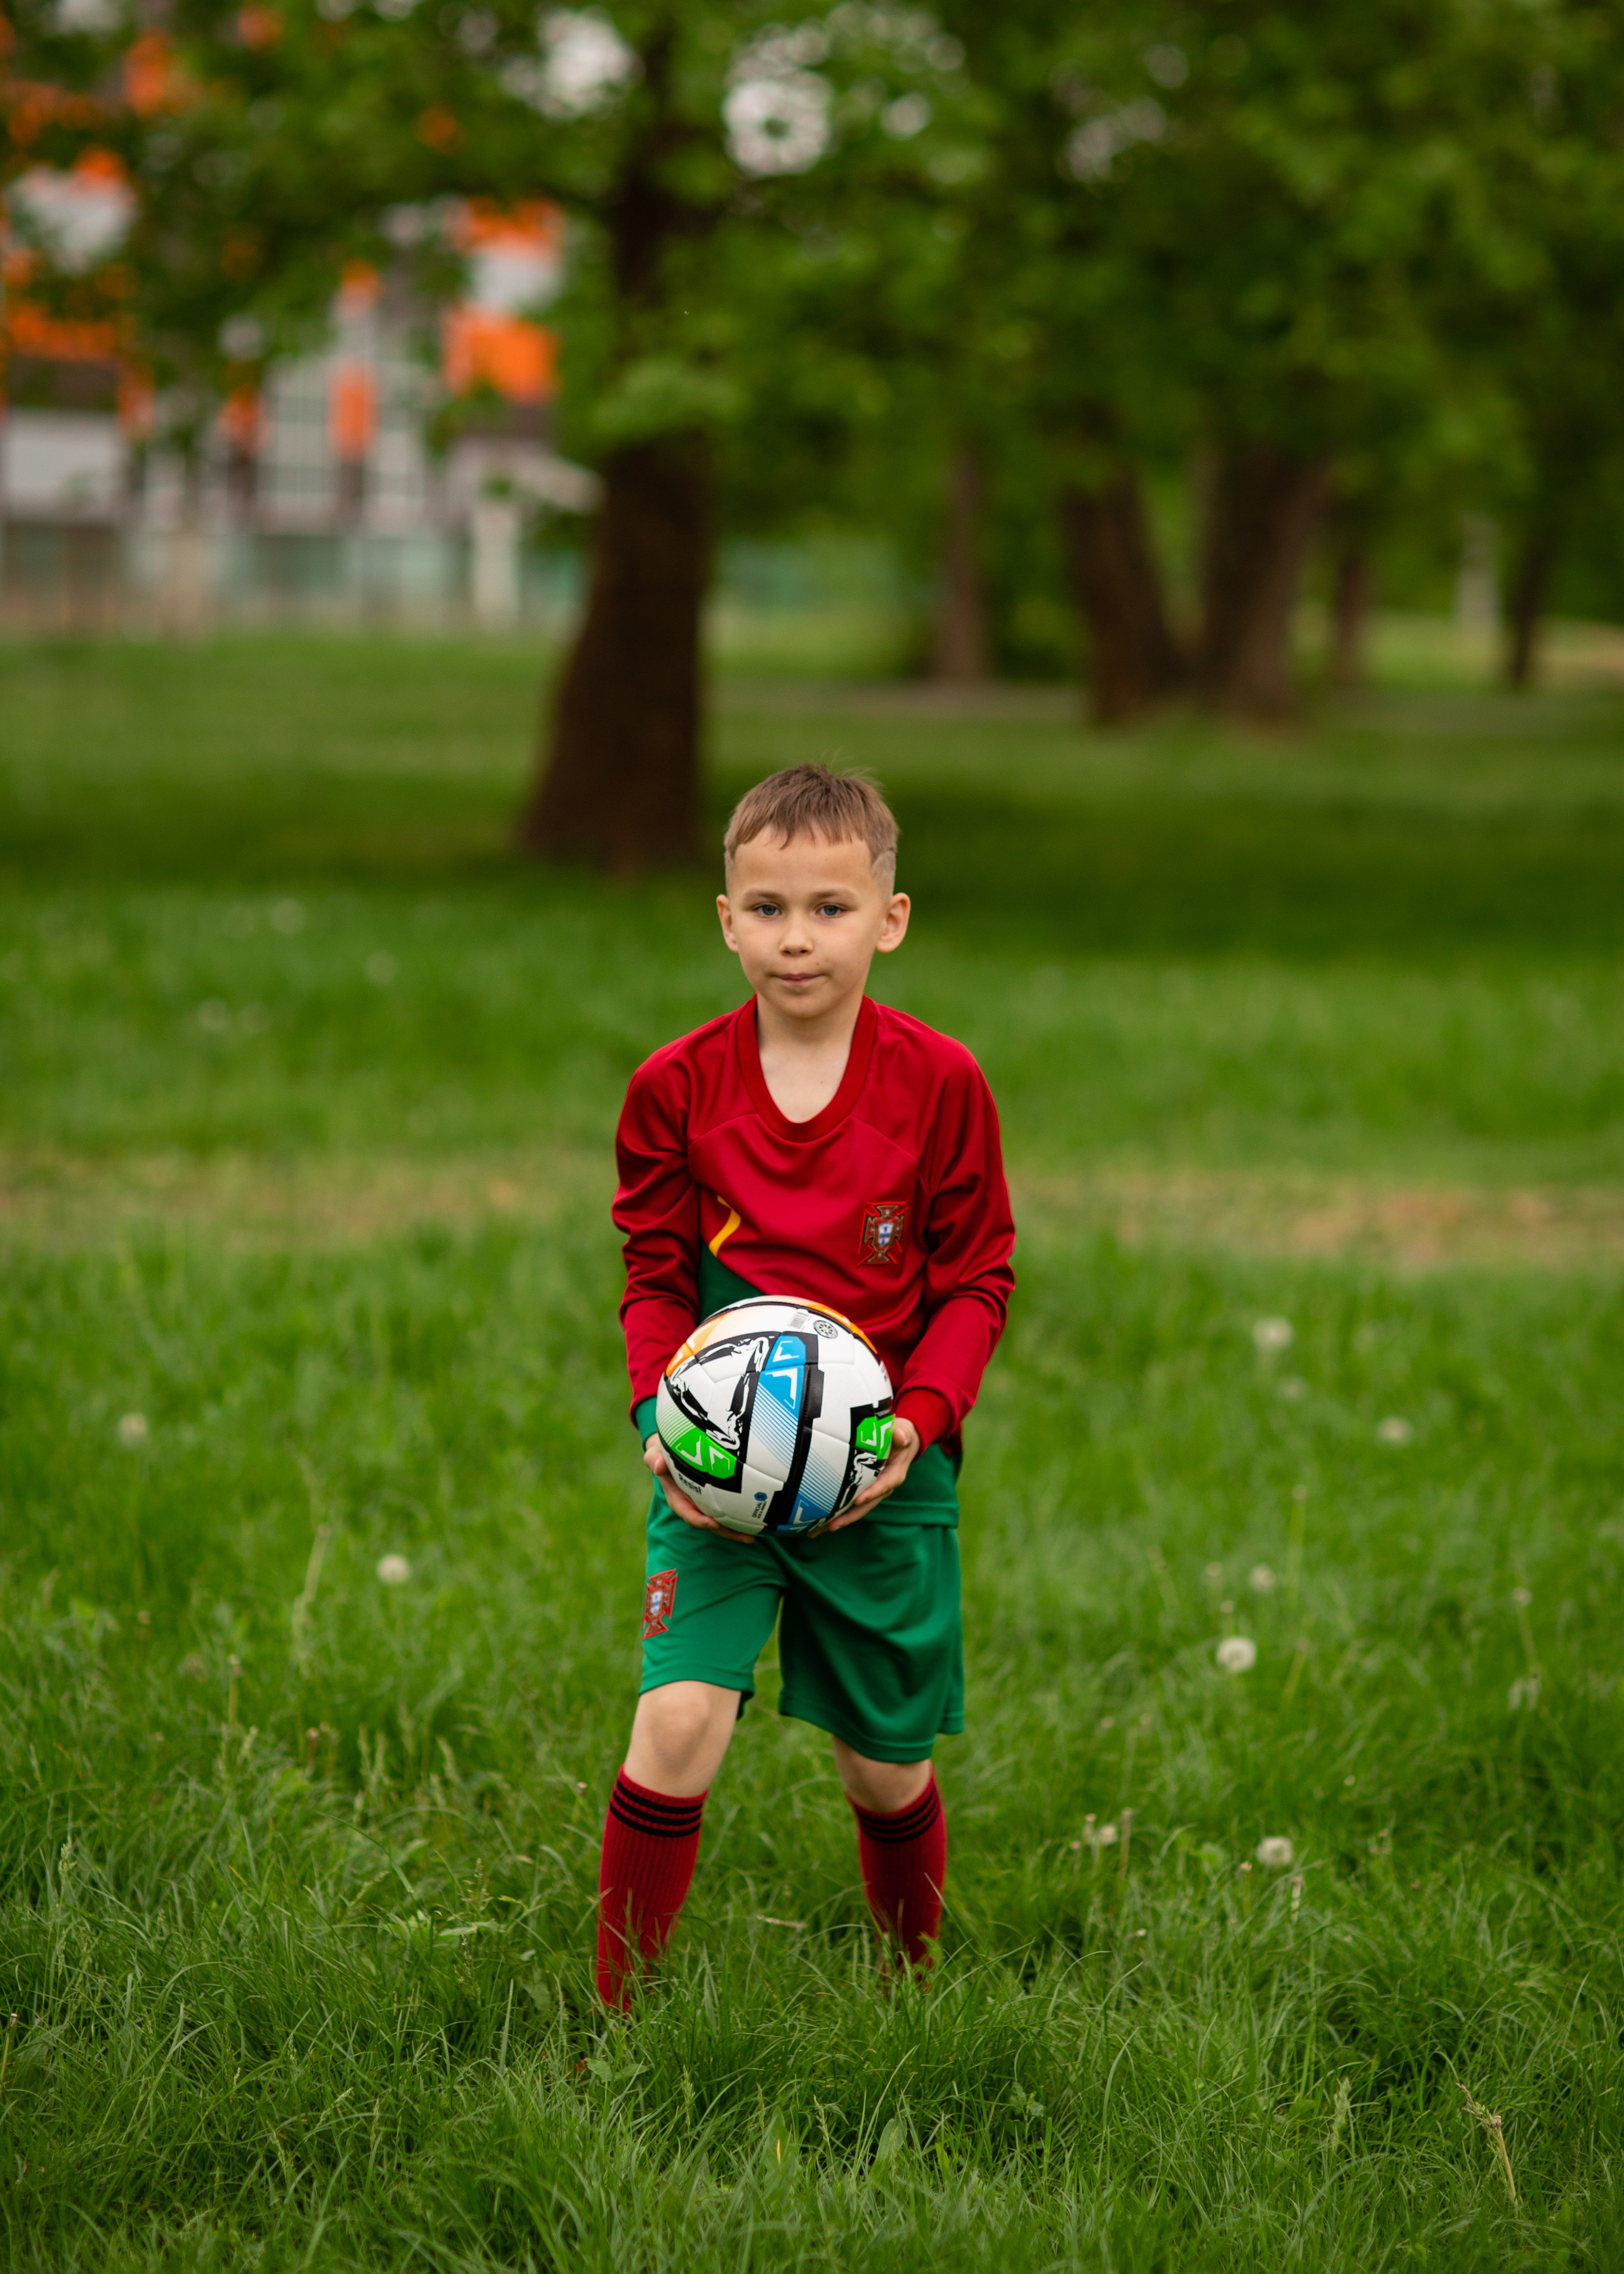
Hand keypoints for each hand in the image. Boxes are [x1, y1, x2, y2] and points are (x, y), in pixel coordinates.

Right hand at [645, 1436, 757, 1544]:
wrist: (669, 1451)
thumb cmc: (662, 1453)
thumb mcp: (654, 1454)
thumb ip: (653, 1459)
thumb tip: (657, 1465)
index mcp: (677, 1498)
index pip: (687, 1512)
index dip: (699, 1520)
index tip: (711, 1523)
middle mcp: (691, 1504)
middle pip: (709, 1523)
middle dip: (726, 1532)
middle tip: (746, 1537)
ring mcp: (703, 1503)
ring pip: (720, 1520)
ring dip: (735, 1529)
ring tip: (754, 1536)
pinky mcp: (713, 1498)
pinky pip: (725, 1509)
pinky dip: (738, 1515)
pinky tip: (756, 1519)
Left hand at [825, 1415, 920, 1532]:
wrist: (901, 1442)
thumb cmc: (900, 1435)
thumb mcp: (903, 1432)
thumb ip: (902, 1435)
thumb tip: (901, 1437)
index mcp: (894, 1475)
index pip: (882, 1486)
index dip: (870, 1494)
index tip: (856, 1501)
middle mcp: (883, 1487)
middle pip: (865, 1505)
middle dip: (849, 1517)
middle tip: (831, 1526)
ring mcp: (873, 1492)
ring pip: (855, 1510)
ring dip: (838, 1520)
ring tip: (817, 1531)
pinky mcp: (864, 1492)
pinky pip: (850, 1505)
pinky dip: (836, 1514)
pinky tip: (819, 1522)